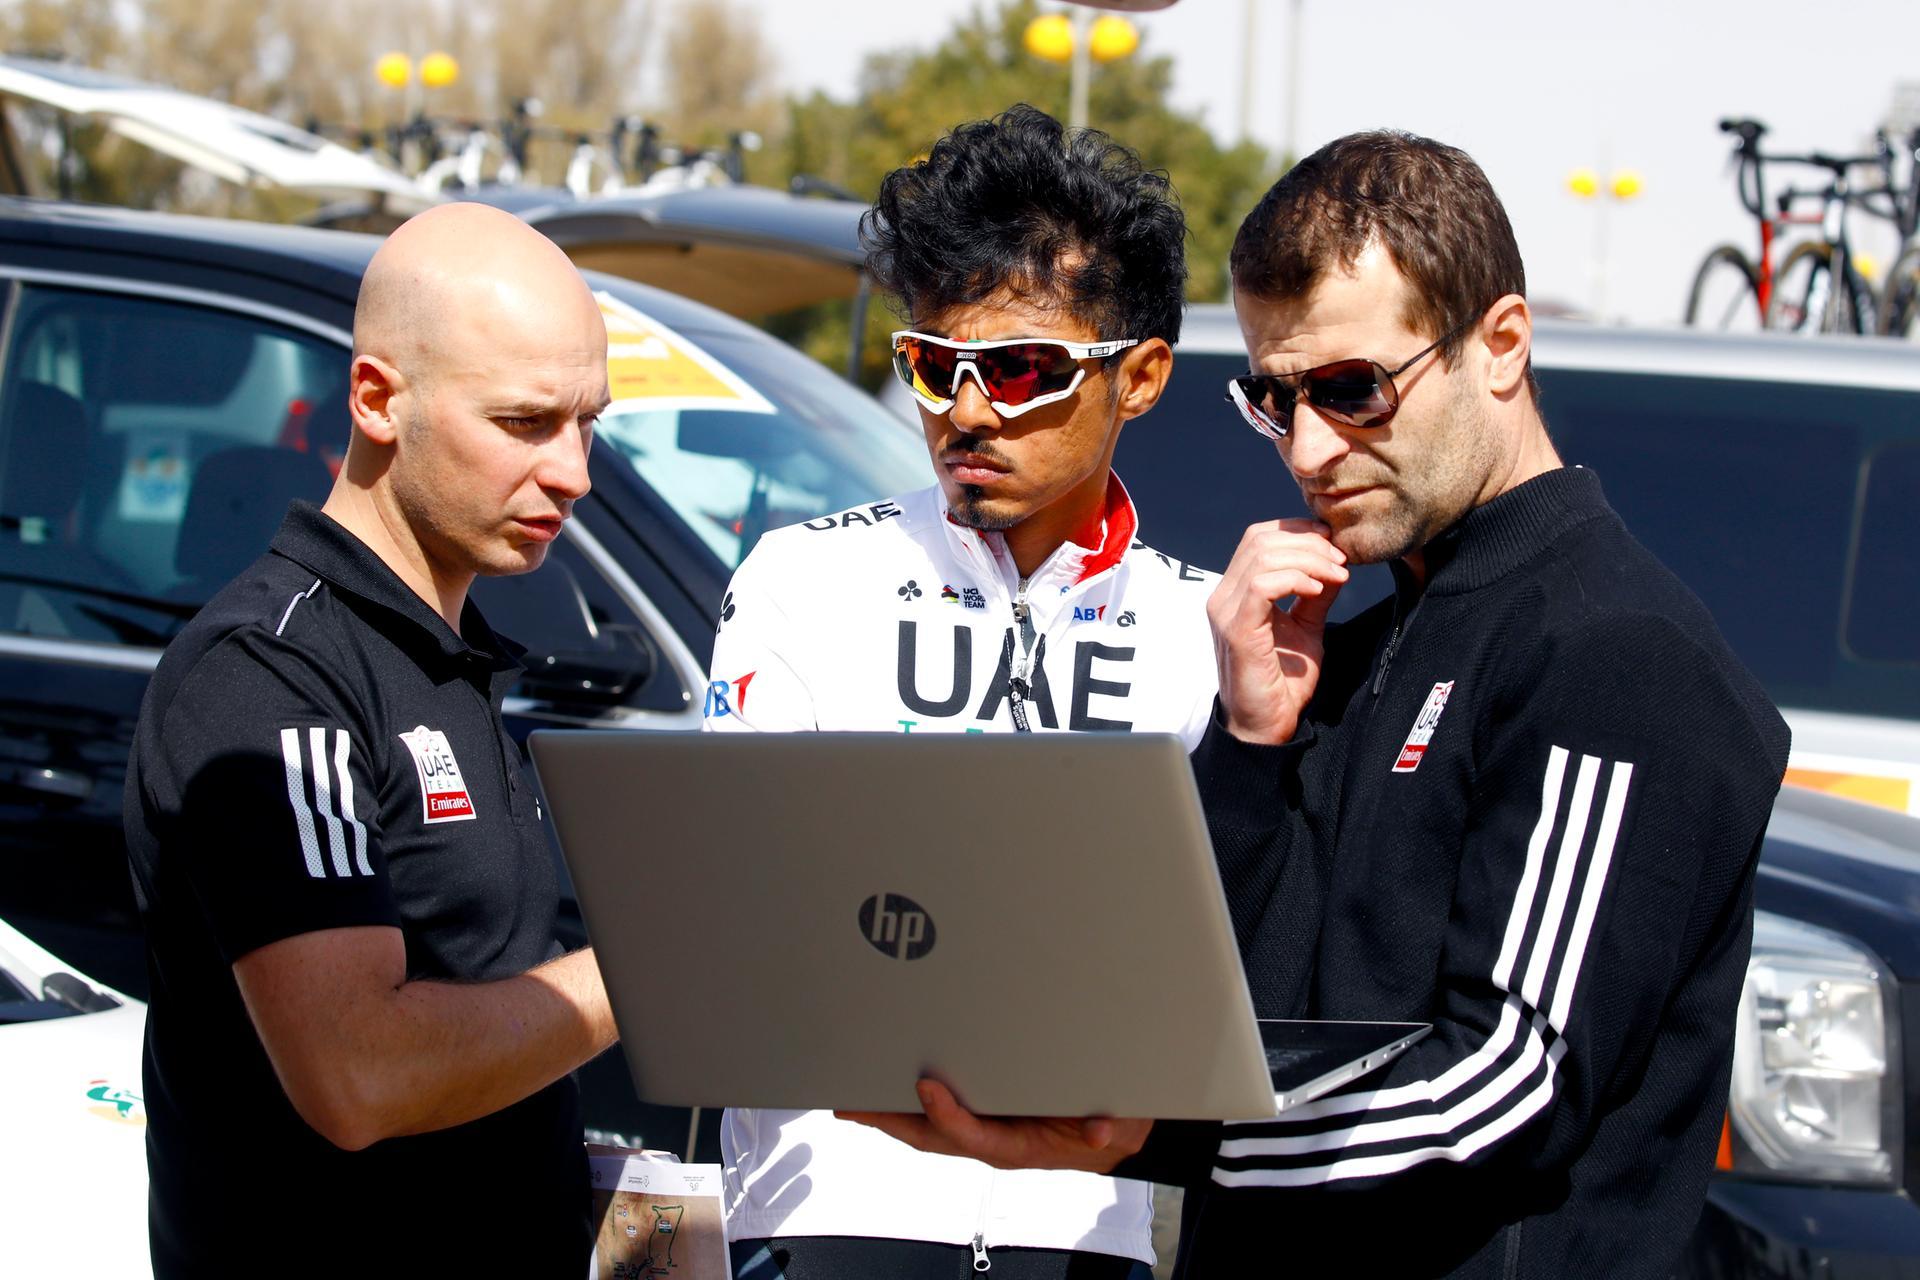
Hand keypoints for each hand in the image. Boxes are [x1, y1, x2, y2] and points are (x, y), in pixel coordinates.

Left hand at [837, 1079, 1151, 1173]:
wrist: (1114, 1130)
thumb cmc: (1112, 1123)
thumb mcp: (1122, 1124)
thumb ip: (1113, 1126)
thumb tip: (1099, 1131)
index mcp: (1023, 1146)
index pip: (977, 1138)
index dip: (950, 1118)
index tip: (927, 1088)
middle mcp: (996, 1141)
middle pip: (933, 1136)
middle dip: (890, 1122)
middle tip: (850, 1104)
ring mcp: (985, 1128)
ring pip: (928, 1126)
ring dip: (889, 1113)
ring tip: (853, 1096)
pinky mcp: (984, 1112)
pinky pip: (939, 1112)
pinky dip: (908, 1103)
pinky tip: (884, 1087)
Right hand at [1206, 519, 1347, 745]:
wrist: (1267, 726)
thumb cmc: (1281, 684)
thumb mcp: (1307, 629)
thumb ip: (1315, 596)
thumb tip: (1335, 565)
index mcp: (1236, 592)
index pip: (1259, 538)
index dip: (1298, 532)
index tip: (1334, 546)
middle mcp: (1224, 596)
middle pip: (1261, 539)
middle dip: (1309, 542)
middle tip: (1340, 560)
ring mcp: (1226, 611)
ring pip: (1262, 556)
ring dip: (1309, 559)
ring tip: (1336, 575)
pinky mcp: (1237, 629)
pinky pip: (1262, 584)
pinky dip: (1296, 579)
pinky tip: (1318, 590)